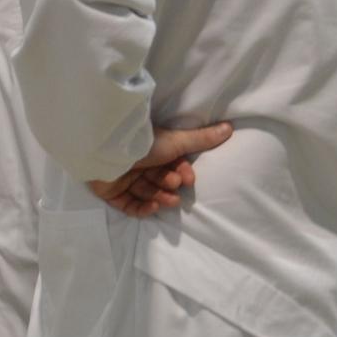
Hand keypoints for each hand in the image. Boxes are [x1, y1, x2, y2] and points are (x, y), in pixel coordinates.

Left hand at [89, 121, 234, 217]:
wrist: (107, 150)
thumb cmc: (143, 144)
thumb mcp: (176, 141)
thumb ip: (202, 138)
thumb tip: (230, 128)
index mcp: (150, 150)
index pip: (169, 165)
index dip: (181, 173)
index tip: (188, 179)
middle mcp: (136, 164)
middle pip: (158, 180)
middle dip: (169, 185)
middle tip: (175, 185)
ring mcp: (122, 178)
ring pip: (145, 193)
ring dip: (160, 197)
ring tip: (169, 200)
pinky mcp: (110, 192)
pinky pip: (128, 205)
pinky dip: (142, 208)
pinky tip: (154, 207)